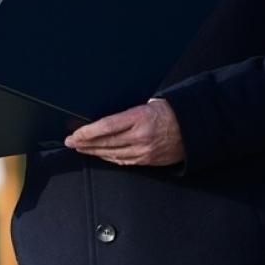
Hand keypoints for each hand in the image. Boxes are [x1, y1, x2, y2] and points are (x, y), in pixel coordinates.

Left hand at [65, 97, 182, 165]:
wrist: (194, 128)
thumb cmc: (170, 111)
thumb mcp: (149, 103)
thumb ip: (127, 112)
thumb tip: (104, 118)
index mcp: (140, 118)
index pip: (106, 127)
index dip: (87, 132)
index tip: (74, 134)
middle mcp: (141, 136)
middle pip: (105, 142)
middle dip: (84, 143)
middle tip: (70, 142)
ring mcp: (144, 151)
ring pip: (111, 154)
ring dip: (93, 151)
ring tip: (80, 148)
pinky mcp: (148, 161)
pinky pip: (123, 161)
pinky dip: (108, 158)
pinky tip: (99, 154)